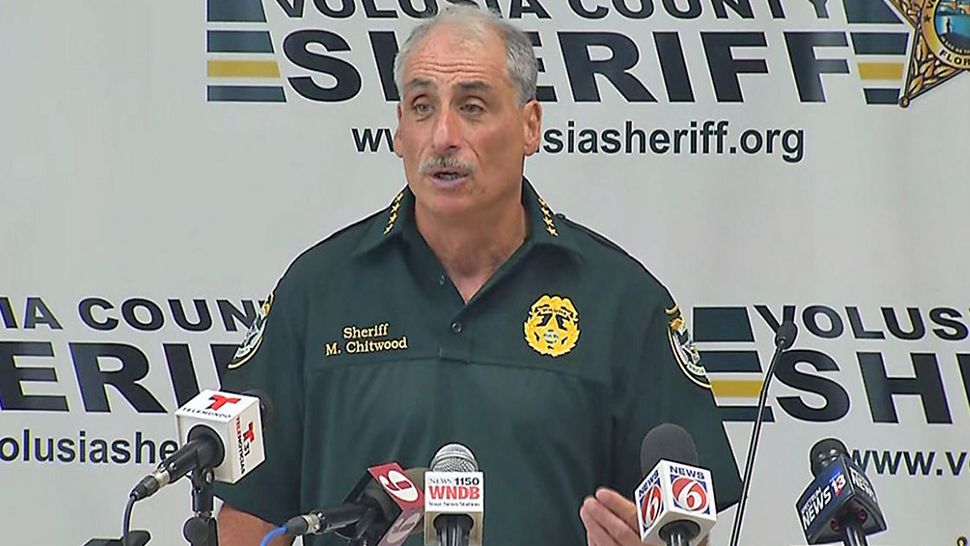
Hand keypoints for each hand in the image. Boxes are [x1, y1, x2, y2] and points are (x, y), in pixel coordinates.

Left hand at [580, 488, 710, 545]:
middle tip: (589, 502)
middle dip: (602, 516)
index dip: (617, 505)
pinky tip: (592, 534)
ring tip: (587, 512)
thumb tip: (669, 489)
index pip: (637, 520)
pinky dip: (597, 544)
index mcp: (664, 540)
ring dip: (595, 529)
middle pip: (621, 533)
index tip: (602, 493)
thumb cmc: (686, 542)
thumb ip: (679, 513)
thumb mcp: (690, 530)